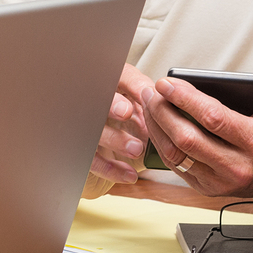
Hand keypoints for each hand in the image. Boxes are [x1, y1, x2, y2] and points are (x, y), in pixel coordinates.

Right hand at [84, 63, 152, 197]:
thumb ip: (155, 109)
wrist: (113, 162)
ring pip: (91, 129)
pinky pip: (90, 160)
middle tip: (126, 112)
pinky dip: (110, 168)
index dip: (132, 84)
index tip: (148, 95)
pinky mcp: (80, 152)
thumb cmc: (132, 130)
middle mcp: (96, 104)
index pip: (121, 77)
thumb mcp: (146, 116)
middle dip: (110, 103)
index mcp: (116, 88)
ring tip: (136, 149)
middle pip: (95, 98)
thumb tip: (172, 106)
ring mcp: (85, 128)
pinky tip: (130, 174)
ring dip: (114, 138)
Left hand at [140, 57, 252, 197]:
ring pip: (176, 154)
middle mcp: (238, 167)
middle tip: (151, 92)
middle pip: (187, 138)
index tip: (166, 83)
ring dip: (156, 128)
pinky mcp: (207, 189)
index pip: (213, 118)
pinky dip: (160, 145)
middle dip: (163, 112)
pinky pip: (175, 166)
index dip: (186, 99)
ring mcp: (220, 181)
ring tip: (148, 105)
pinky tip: (155, 125)